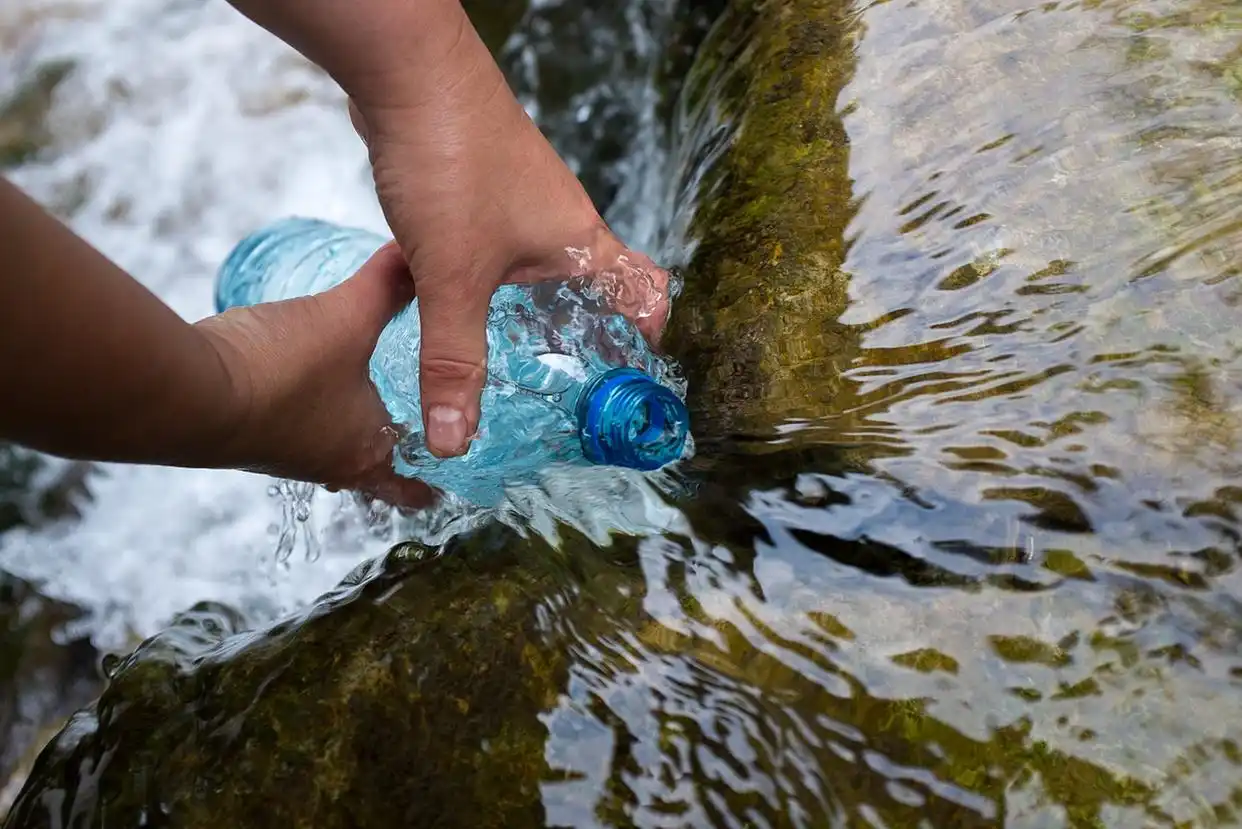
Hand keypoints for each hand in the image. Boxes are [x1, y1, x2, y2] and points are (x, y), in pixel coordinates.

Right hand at [196, 244, 433, 508]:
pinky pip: (284, 428)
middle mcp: (326, 463)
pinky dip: (301, 412)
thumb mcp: (346, 316)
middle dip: (386, 458)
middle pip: (365, 472)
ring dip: (341, 434)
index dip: (423, 488)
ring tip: (355, 411)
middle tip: (405, 444)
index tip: (437, 493)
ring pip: (323, 450)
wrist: (191, 391)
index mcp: (365, 451)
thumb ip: (385, 286)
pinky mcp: (245, 434)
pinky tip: (298, 386)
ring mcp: (282, 453)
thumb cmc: (282, 368)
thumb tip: (413, 255)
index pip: (406, 486)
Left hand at [348, 51, 670, 457]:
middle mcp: (560, 223)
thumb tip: (456, 441)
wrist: (406, 72)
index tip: (633, 381)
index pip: (645, 290)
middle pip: (595, 285)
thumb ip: (453, 360)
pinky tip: (458, 308)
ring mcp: (521, 203)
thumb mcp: (452, 275)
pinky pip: (500, 251)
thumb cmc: (452, 161)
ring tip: (515, 361)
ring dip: (535, 311)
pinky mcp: (481, 191)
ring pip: (543, 269)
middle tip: (568, 390)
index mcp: (580, 243)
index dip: (649, 336)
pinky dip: (492, 285)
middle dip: (588, 337)